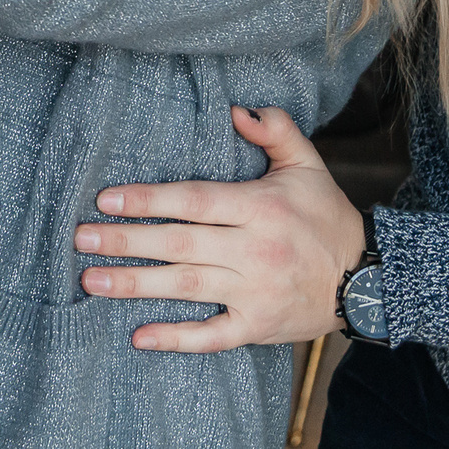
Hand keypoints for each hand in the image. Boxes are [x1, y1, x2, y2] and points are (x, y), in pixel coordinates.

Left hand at [72, 107, 366, 350]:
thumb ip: (274, 130)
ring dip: (135, 285)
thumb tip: (235, 109)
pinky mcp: (257, 328)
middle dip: (127, 241)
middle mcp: (254, 251)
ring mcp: (254, 293)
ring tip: (91, 280)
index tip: (106, 199)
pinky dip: (176, 339)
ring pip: (186, 288)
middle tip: (81, 239)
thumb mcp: (308, 163)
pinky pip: (212, 336)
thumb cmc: (327, 216)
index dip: (149, 199)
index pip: (194, 201)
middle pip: (180, 244)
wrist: (367, 281)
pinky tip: (139, 336)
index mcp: (261, 208)